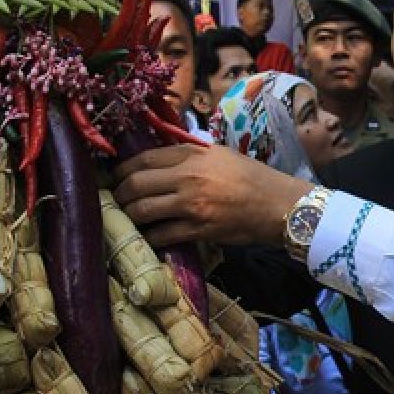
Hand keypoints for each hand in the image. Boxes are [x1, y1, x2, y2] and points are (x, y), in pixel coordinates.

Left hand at [113, 145, 312, 247]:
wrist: (278, 204)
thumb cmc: (252, 177)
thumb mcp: (220, 154)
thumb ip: (189, 155)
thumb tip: (159, 159)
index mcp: (192, 155)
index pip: (144, 159)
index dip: (122, 169)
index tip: (115, 177)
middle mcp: (188, 177)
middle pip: (136, 184)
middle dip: (119, 194)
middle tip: (115, 201)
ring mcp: (192, 205)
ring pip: (142, 211)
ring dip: (128, 217)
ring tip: (126, 219)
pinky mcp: (199, 230)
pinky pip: (161, 235)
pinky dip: (148, 238)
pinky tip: (146, 239)